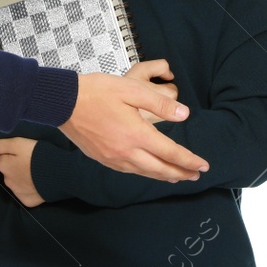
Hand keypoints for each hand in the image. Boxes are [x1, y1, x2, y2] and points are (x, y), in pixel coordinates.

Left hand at [0, 137, 42, 206]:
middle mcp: (6, 180)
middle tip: (31, 160)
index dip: (13, 152)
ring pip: (17, 182)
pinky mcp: (27, 201)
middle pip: (9, 170)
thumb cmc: (37, 155)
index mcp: (3, 165)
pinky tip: (38, 183)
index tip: (23, 150)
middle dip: (17, 165)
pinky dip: (30, 189)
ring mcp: (17, 192)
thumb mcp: (18, 143)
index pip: (3, 156)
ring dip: (23, 177)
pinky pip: (26, 193)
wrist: (57, 175)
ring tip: (36, 171)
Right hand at [63, 71, 207, 181]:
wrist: (63, 102)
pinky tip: (148, 169)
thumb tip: (184, 115)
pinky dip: (144, 172)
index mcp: (136, 134)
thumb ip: (160, 104)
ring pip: (144, 172)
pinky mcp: (102, 158)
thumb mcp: (132, 89)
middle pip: (159, 169)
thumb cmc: (97, 91)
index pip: (170, 152)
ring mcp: (112, 158)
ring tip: (176, 176)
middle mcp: (126, 152)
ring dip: (163, 175)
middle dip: (180, 173)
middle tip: (195, 176)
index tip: (203, 166)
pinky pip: (129, 170)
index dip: (189, 160)